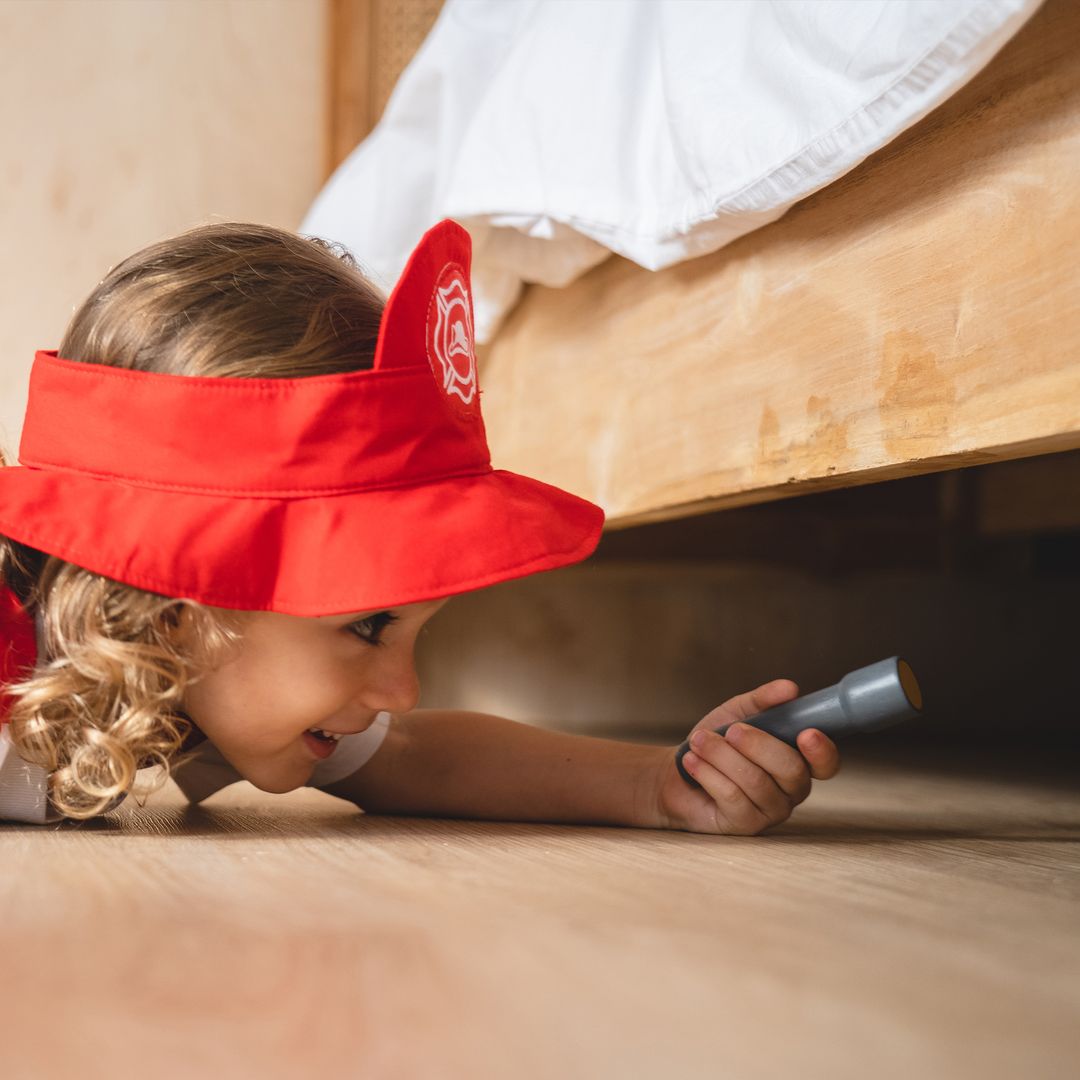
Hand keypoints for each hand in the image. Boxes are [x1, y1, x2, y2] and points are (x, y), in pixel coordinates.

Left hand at [644, 679, 840, 834]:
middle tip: (731, 730)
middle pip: (791, 770)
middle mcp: (791, 790)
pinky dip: (708, 773)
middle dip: (758, 745)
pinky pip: (733, 797)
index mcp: (798, 761)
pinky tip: (693, 761)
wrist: (680, 770)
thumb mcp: (737, 713)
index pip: (826, 764)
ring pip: (756, 782)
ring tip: (699, 741)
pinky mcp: (746, 825)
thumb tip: (789, 688)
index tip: (806, 733)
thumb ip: (763, 701)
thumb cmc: (717, 742)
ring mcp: (771, 811)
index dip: (822, 751)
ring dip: (722, 755)